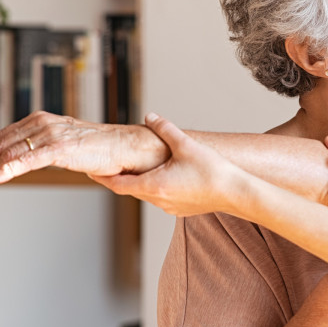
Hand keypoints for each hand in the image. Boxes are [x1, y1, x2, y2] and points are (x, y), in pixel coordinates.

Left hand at [0, 111, 168, 198]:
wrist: (127, 147)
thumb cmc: (101, 150)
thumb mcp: (66, 145)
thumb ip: (46, 148)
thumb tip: (29, 161)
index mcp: (41, 120)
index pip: (3, 137)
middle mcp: (42, 123)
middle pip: (0, 145)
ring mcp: (51, 134)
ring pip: (9, 154)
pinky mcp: (60, 147)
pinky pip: (27, 160)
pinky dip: (7, 170)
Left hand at [93, 113, 245, 216]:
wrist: (236, 193)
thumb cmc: (212, 171)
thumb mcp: (186, 144)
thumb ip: (165, 129)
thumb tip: (150, 116)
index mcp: (153, 185)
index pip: (117, 184)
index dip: (102, 177)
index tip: (91, 171)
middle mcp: (158, 200)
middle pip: (131, 189)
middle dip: (120, 177)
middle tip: (111, 166)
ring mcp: (170, 207)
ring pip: (147, 194)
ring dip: (141, 182)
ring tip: (139, 169)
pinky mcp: (182, 210)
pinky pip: (162, 198)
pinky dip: (157, 187)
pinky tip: (167, 177)